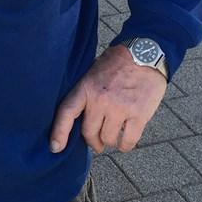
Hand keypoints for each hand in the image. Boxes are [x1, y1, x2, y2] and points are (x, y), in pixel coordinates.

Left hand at [50, 44, 166, 153]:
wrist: (145, 53)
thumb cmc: (118, 63)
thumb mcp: (93, 71)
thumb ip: (86, 92)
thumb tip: (78, 116)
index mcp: (86, 87)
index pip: (67, 112)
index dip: (59, 132)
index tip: (55, 148)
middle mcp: (100, 99)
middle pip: (89, 132)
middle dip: (93, 141)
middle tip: (97, 142)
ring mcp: (120, 108)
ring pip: (108, 139)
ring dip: (110, 141)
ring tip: (112, 137)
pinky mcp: (138, 115)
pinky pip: (128, 141)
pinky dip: (125, 145)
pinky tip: (124, 142)